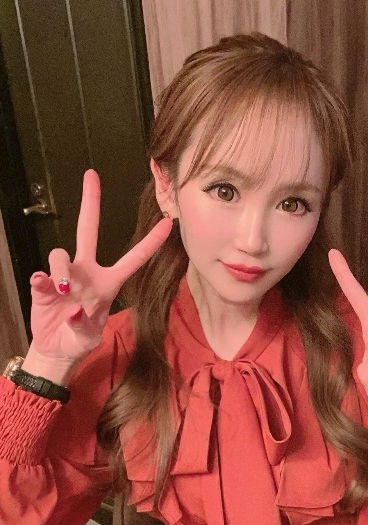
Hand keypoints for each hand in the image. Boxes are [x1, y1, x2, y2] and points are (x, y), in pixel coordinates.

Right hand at [29, 169, 172, 363]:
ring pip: (61, 254)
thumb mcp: (89, 338)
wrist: (56, 350)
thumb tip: (75, 309)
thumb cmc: (79, 339)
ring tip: (64, 289)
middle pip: (88, 230)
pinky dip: (42, 279)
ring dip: (61, 269)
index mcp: (108, 283)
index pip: (134, 259)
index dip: (151, 242)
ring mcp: (65, 276)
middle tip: (92, 175)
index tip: (168, 223)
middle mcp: (87, 272)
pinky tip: (43, 286)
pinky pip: (41, 274)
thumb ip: (84, 326)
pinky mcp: (43, 285)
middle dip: (91, 202)